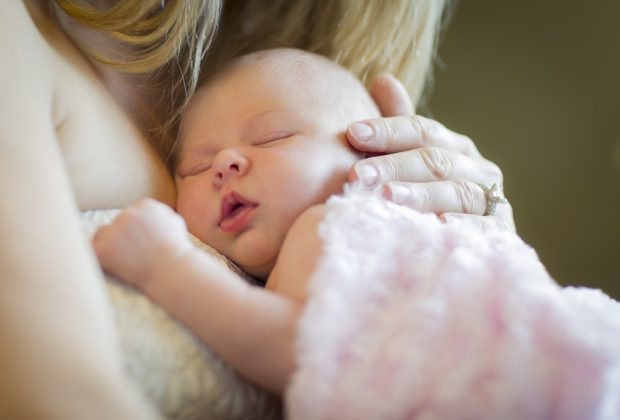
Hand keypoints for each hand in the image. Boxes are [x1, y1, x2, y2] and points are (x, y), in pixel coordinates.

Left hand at [92, 199, 191, 287]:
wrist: (172, 270)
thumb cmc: (175, 251)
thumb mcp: (174, 222)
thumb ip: (160, 213)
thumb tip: (146, 212)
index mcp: (145, 205)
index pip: (130, 214)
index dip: (133, 230)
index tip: (141, 243)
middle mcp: (128, 213)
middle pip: (116, 223)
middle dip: (122, 237)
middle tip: (134, 254)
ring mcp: (115, 230)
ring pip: (102, 234)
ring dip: (109, 245)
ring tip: (126, 260)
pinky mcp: (103, 248)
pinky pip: (92, 250)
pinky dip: (99, 258)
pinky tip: (113, 265)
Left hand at [346, 74, 514, 231]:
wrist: (468, 243)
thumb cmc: (429, 196)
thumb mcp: (413, 161)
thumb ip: (399, 126)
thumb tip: (382, 79)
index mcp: (456, 147)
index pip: (422, 131)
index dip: (388, 129)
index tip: (352, 133)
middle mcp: (477, 170)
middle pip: (435, 161)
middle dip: (394, 165)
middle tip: (358, 174)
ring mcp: (491, 201)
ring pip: (456, 192)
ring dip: (421, 194)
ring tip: (387, 197)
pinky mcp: (500, 234)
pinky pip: (482, 229)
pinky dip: (462, 226)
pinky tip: (438, 226)